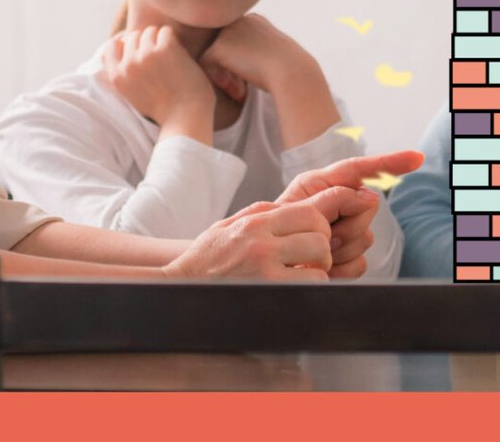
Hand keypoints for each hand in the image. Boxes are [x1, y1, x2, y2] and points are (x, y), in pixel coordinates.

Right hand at [100, 25, 216, 142]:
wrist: (185, 119)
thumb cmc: (165, 110)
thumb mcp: (133, 95)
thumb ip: (125, 74)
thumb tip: (121, 45)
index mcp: (117, 78)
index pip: (111, 46)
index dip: (126, 45)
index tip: (140, 51)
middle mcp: (128, 65)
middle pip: (133, 37)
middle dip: (147, 43)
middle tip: (162, 58)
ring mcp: (146, 55)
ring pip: (150, 31)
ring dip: (161, 40)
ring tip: (172, 57)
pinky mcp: (165, 49)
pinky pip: (166, 31)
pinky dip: (174, 39)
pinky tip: (179, 54)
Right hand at [166, 186, 359, 279]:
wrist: (176, 287)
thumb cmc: (205, 260)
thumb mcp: (229, 225)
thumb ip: (262, 215)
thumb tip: (298, 207)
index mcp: (254, 222)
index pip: (309, 212)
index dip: (321, 224)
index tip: (317, 236)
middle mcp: (261, 242)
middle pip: (320, 234)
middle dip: (323, 247)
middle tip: (310, 259)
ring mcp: (265, 270)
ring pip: (321, 262)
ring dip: (319, 270)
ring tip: (302, 275)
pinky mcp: (267, 292)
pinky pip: (309, 287)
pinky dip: (309, 289)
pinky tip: (294, 290)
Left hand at [197, 14, 314, 102]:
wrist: (293, 72)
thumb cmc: (289, 70)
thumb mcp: (273, 56)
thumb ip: (255, 54)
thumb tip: (236, 65)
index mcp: (254, 21)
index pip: (235, 42)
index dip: (240, 63)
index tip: (253, 79)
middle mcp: (240, 20)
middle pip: (222, 47)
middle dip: (230, 70)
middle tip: (244, 89)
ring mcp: (229, 31)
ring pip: (213, 55)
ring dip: (225, 76)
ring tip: (241, 92)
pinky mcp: (219, 45)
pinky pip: (206, 63)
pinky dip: (218, 79)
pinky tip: (238, 91)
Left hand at [278, 151, 424, 277]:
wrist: (264, 264)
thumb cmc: (271, 231)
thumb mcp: (296, 206)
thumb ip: (333, 196)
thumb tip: (369, 196)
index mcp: (325, 186)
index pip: (363, 169)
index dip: (391, 162)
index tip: (416, 159)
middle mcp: (340, 206)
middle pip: (368, 206)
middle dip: (347, 221)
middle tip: (322, 232)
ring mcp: (346, 233)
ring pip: (366, 237)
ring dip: (341, 247)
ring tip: (316, 251)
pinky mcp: (347, 259)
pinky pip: (361, 262)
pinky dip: (341, 268)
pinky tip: (325, 268)